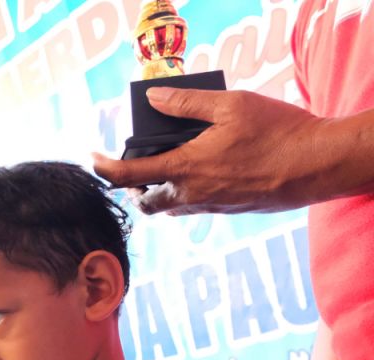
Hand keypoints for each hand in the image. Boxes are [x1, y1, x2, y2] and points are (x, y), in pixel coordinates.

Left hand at [92, 87, 342, 214]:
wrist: (317, 165)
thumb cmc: (277, 132)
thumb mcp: (230, 106)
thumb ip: (187, 105)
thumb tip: (154, 99)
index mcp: (185, 169)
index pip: (129, 175)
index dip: (104, 168)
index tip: (92, 158)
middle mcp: (192, 195)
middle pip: (145, 203)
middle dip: (133, 189)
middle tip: (133, 169)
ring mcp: (211, 206)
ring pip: (170, 209)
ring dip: (159, 194)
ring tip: (165, 169)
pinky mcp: (228, 210)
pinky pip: (195, 208)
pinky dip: (186, 194)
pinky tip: (201, 173)